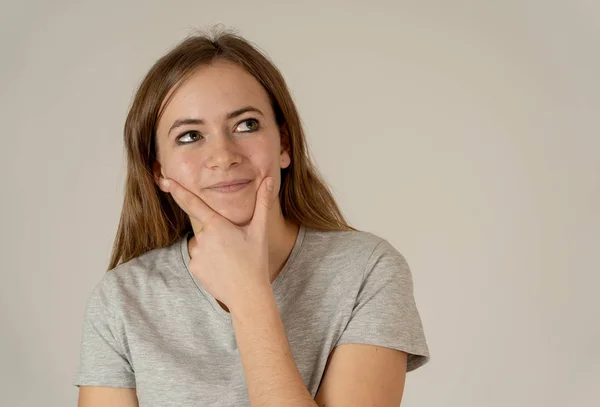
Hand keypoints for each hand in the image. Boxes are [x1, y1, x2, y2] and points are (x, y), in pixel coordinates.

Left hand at [160, 176, 276, 310]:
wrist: (247, 295)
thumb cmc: (255, 261)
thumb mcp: (260, 231)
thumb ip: (263, 203)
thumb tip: (269, 179)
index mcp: (217, 225)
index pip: (193, 203)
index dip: (179, 190)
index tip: (166, 180)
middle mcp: (202, 237)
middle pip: (207, 228)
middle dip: (219, 233)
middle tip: (236, 248)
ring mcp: (196, 254)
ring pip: (203, 244)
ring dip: (213, 248)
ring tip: (231, 260)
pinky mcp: (193, 268)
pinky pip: (199, 258)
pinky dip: (209, 261)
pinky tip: (222, 269)